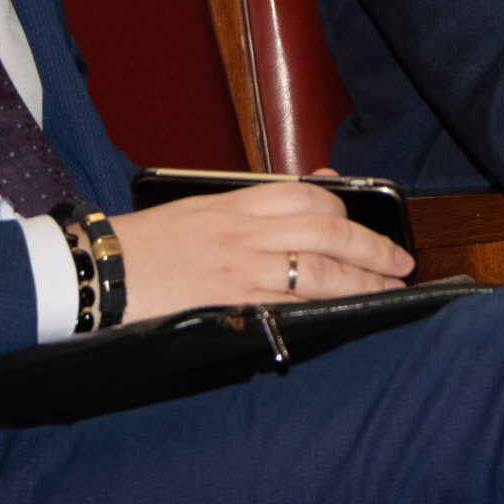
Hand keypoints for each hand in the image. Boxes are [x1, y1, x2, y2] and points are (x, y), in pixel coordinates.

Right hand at [105, 179, 412, 320]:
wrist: (101, 271)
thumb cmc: (148, 240)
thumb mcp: (202, 206)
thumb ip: (255, 201)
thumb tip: (317, 187)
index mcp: (238, 201)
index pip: (311, 197)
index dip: (346, 212)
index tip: (362, 225)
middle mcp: (247, 231)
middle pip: (329, 233)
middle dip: (373, 248)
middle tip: (402, 262)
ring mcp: (243, 269)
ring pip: (320, 271)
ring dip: (363, 282)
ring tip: (390, 290)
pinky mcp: (233, 305)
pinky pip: (292, 306)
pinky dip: (326, 309)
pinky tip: (348, 316)